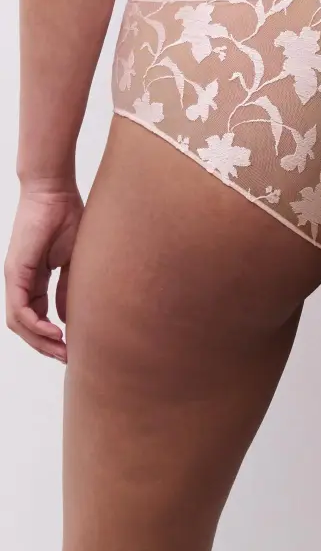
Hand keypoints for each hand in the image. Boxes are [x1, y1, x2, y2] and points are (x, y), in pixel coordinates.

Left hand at [5, 185, 83, 362]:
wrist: (54, 193)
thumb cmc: (67, 218)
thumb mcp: (73, 261)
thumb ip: (68, 288)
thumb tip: (68, 316)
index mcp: (34, 280)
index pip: (37, 317)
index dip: (53, 336)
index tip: (74, 347)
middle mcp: (20, 282)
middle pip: (25, 326)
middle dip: (46, 346)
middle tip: (68, 358)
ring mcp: (15, 278)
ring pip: (19, 323)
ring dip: (39, 342)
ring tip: (62, 350)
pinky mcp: (16, 272)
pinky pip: (20, 309)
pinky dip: (35, 325)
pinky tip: (55, 333)